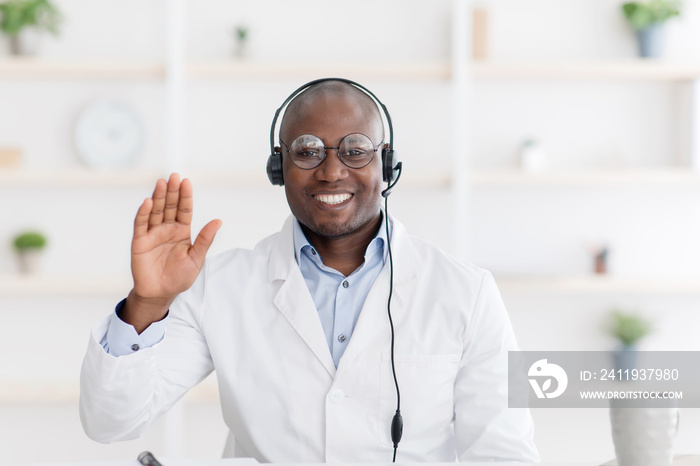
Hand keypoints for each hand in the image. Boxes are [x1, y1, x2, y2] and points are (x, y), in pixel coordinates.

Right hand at [122, 173, 221, 331]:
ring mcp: (153, 233)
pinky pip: (141, 224)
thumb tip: (218, 221)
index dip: (185, 196)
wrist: (161, 293)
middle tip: (174, 176)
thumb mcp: (196, 258)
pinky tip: (148, 202)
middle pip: (170, 206)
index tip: (186, 182)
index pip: (184, 210)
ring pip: (156, 211)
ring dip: (158, 197)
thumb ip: (205, 239)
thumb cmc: (180, 277)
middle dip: (172, 192)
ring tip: (162, 183)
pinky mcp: (140, 241)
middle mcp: (167, 229)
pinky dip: (144, 213)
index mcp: (182, 231)